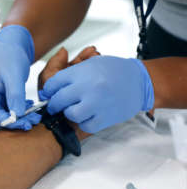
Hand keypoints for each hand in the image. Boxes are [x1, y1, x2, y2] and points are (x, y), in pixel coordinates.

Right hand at [0, 25, 39, 129]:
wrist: (10, 44)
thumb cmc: (10, 55)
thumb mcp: (15, 75)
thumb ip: (15, 96)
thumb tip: (17, 117)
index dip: (10, 122)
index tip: (28, 124)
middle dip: (17, 121)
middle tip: (36, 120)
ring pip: (2, 115)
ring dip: (19, 116)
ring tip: (36, 115)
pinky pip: (5, 109)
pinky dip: (17, 110)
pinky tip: (30, 106)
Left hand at [40, 52, 154, 133]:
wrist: (140, 81)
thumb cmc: (114, 71)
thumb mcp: (90, 62)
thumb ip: (69, 71)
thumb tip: (50, 85)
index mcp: (82, 72)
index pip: (54, 82)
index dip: (48, 90)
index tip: (48, 93)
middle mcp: (87, 87)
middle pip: (59, 99)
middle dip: (54, 104)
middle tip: (54, 105)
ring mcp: (96, 103)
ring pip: (70, 114)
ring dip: (69, 113)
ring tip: (73, 109)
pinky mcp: (105, 117)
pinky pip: (85, 125)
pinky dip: (83, 122)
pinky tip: (86, 116)